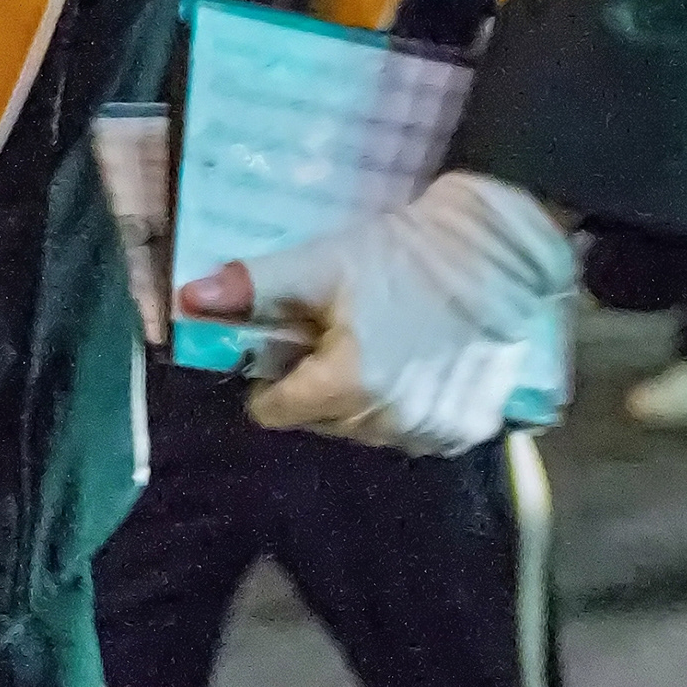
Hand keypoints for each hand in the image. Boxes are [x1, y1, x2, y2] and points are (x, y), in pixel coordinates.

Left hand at [183, 171, 576, 455]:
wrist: (498, 254)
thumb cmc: (403, 256)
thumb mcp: (321, 263)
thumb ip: (254, 287)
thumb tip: (188, 298)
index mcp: (348, 385)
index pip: (276, 411)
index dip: (273, 378)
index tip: (291, 346)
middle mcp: (391, 421)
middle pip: (322, 422)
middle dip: (317, 387)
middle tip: (338, 338)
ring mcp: (435, 431)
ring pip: (368, 430)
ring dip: (363, 400)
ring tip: (382, 347)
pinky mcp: (470, 429)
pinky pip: (417, 433)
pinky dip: (409, 409)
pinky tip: (418, 365)